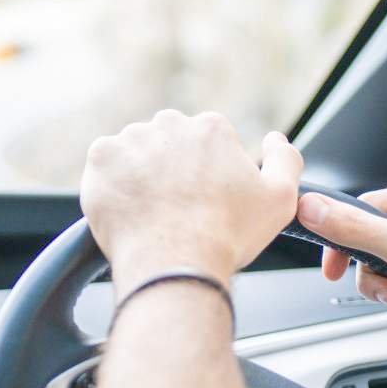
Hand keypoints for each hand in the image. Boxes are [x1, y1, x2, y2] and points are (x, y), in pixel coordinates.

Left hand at [81, 110, 302, 294]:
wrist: (175, 263)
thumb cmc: (227, 236)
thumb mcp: (280, 200)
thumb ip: (285, 160)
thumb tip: (275, 139)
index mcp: (211, 128)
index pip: (206, 145)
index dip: (206, 176)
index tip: (203, 201)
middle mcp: (170, 124)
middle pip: (169, 144)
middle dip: (172, 170)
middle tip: (176, 209)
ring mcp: (131, 139)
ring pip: (136, 153)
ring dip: (141, 175)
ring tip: (152, 213)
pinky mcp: (100, 158)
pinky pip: (105, 165)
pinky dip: (113, 183)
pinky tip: (129, 209)